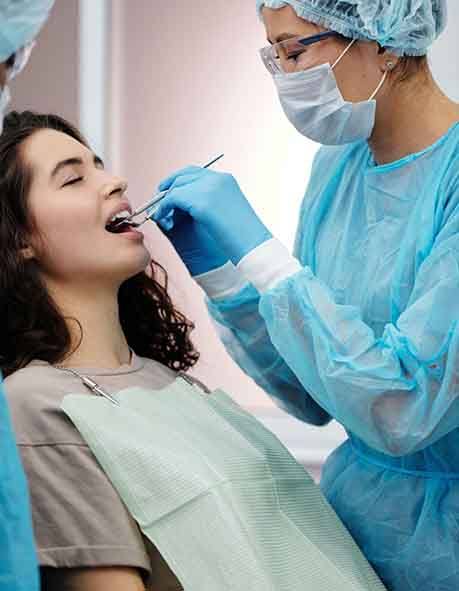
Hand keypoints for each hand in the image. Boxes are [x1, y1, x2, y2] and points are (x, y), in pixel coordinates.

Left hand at [152, 166, 271, 264]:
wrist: (253, 245)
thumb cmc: (244, 236)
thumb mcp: (227, 212)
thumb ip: (210, 203)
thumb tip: (189, 206)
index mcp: (226, 180)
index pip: (196, 172)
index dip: (181, 179)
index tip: (170, 189)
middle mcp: (216, 180)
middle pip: (184, 176)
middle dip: (169, 186)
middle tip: (159, 197)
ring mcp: (208, 188)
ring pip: (176, 187)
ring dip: (165, 199)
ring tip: (159, 211)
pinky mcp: (199, 201)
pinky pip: (172, 199)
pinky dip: (163, 207)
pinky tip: (160, 217)